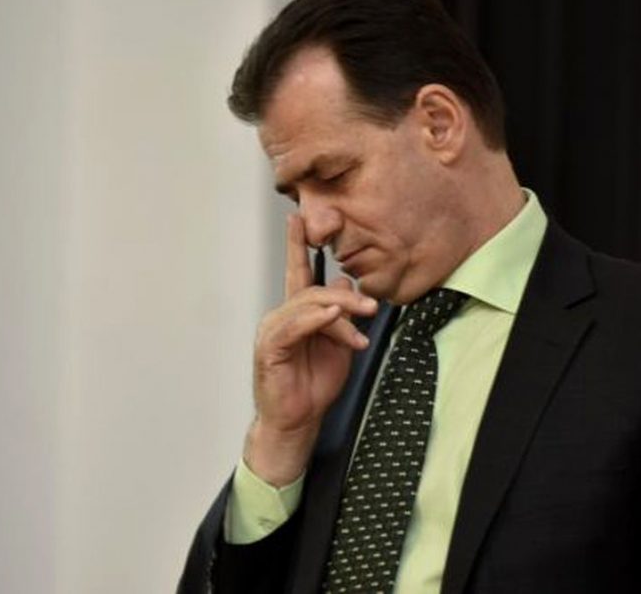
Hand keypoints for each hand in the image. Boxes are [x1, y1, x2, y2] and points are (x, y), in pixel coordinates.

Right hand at [245, 214, 377, 485]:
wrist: (299, 421)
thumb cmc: (314, 385)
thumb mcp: (339, 344)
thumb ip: (343, 315)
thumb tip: (348, 284)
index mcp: (296, 313)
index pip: (297, 272)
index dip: (297, 245)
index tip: (298, 218)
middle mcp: (281, 317)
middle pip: (311, 288)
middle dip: (344, 294)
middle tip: (371, 304)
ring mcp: (273, 331)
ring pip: (308, 305)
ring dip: (340, 310)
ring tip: (363, 318)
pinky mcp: (270, 348)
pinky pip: (295, 326)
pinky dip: (316, 320)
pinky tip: (333, 318)